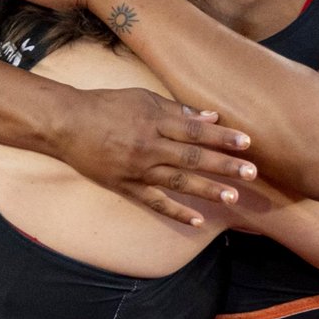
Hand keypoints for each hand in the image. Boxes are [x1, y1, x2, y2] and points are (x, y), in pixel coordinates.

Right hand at [62, 86, 256, 226]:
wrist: (66, 124)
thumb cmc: (106, 105)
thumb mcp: (142, 98)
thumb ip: (176, 110)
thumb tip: (210, 118)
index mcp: (154, 121)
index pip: (195, 130)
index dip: (221, 137)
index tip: (246, 142)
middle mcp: (149, 146)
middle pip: (192, 157)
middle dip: (224, 165)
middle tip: (251, 173)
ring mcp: (138, 169)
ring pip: (178, 182)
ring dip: (207, 191)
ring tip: (232, 198)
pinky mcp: (127, 186)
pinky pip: (155, 202)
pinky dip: (176, 212)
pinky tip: (197, 220)